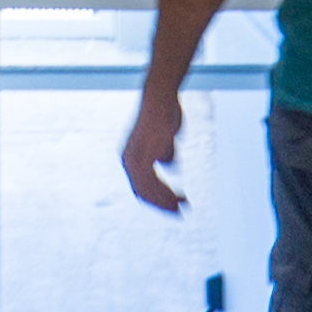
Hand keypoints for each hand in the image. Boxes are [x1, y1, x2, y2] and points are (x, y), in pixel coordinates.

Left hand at [122, 87, 186, 213]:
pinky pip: (153, 182)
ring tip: (183, 207)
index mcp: (129, 158)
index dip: (156, 199)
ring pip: (148, 191)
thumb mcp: (162, 139)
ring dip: (166, 202)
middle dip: (162, 205)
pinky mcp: (144, 155)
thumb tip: (168, 165)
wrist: (160, 97)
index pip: (140, 187)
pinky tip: (179, 198)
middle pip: (143, 193)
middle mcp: (128, 160)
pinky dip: (167, 193)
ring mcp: (135, 158)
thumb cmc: (163, 115)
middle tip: (180, 213)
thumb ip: (163, 152)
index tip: (172, 206)